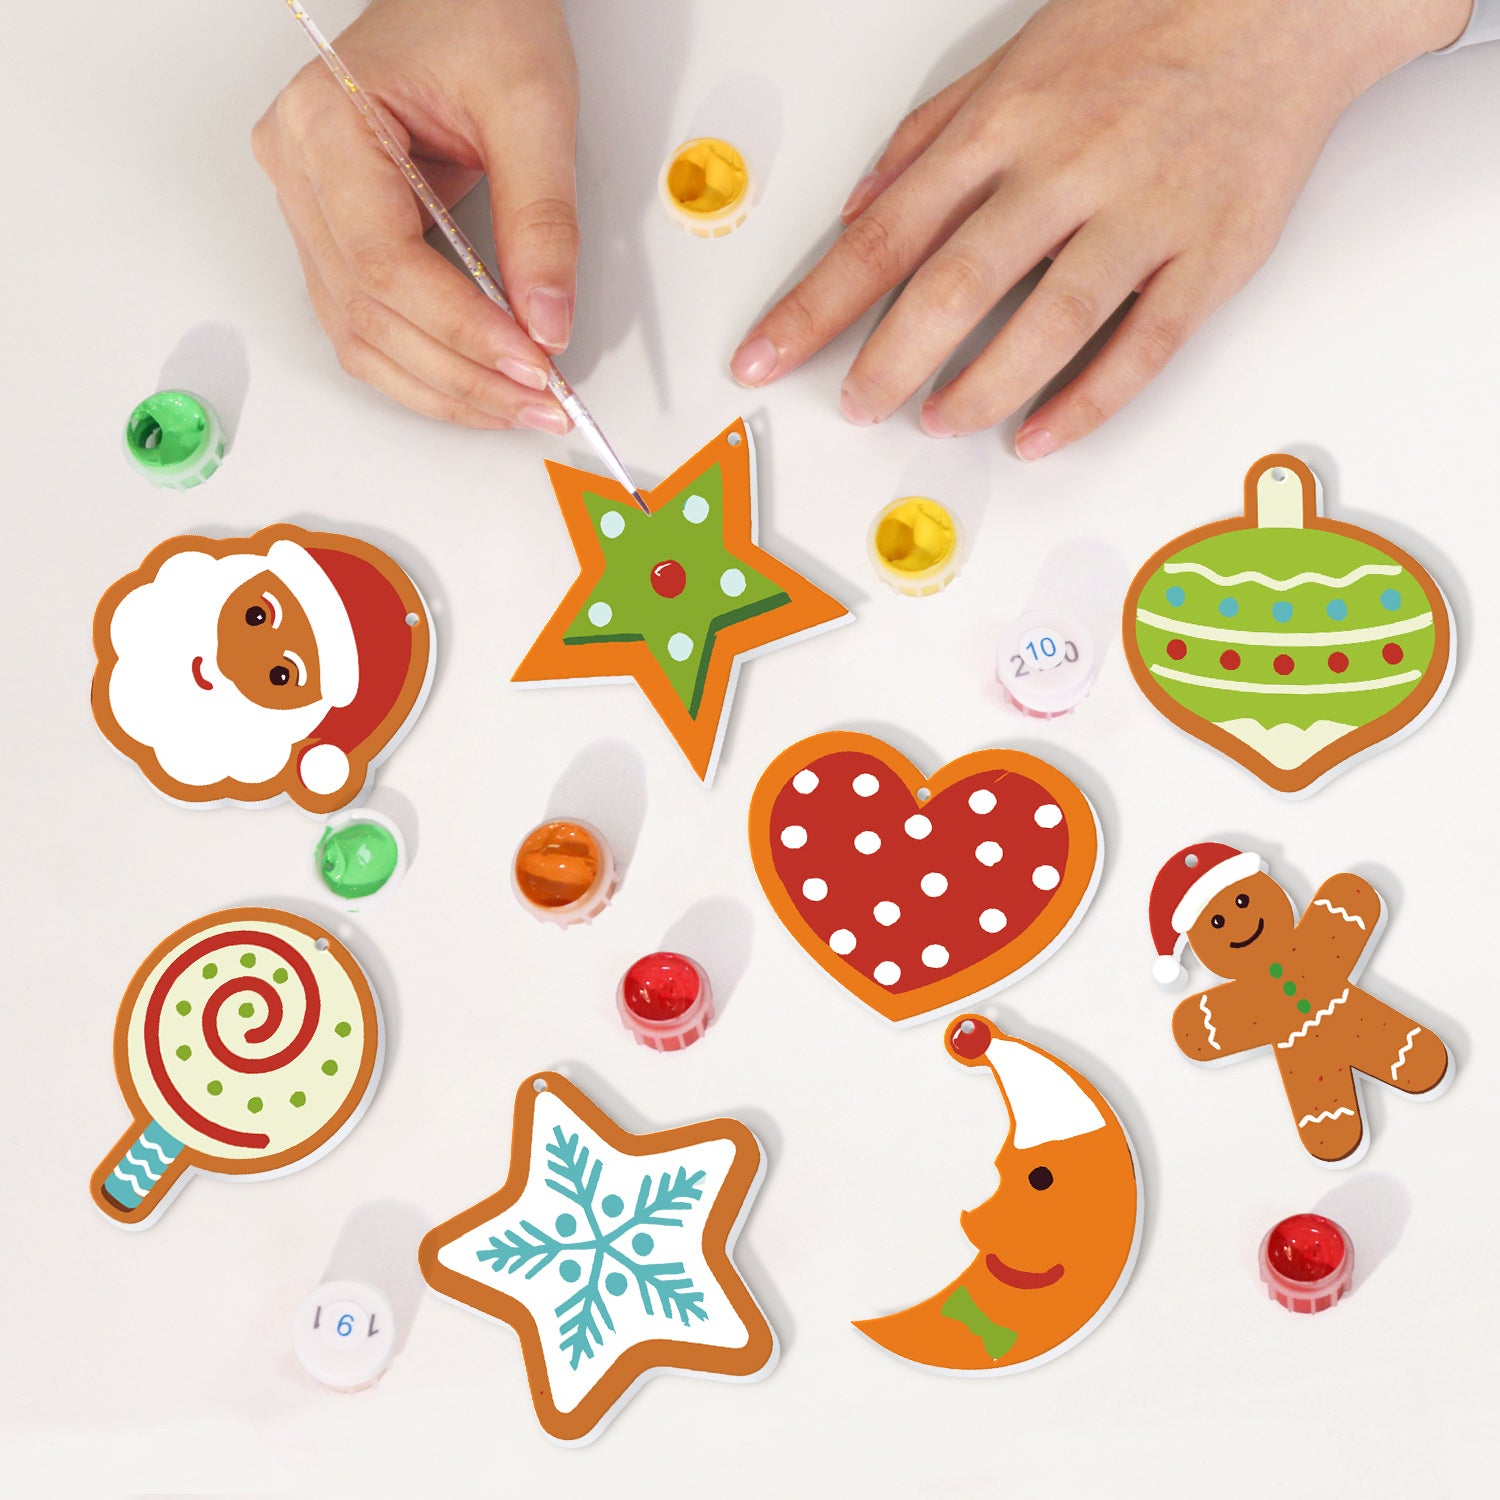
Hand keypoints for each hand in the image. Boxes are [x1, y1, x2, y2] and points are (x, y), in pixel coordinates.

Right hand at [253, 0, 577, 430]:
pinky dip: (428, 367)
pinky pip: (369, 326)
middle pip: (370, 314)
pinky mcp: (336, 236)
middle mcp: (298, 170)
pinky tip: (482, 385)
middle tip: (541, 403)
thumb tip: (546, 322)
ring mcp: (308, 208)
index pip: (386, 264)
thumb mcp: (532, 107)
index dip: (461, 330)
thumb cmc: (481, 16)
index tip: (532, 364)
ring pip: (361, 337)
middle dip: (462, 375)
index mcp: (325, 124)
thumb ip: (542, 221)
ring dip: (445, 387)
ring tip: (520, 405)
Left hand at [730, 0, 1470, 457]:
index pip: (885, 236)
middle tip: (855, 407)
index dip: (815, 307)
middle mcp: (1067, 170)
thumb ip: (928, 139)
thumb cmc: (1142, 24)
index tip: (764, 357)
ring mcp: (1143, 215)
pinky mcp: (1210, 255)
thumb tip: (856, 212)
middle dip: (888, 360)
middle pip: (954, 286)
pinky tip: (1037, 435)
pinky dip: (1085, 402)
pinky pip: (1141, 347)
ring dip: (981, 389)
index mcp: (1005, 124)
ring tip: (938, 422)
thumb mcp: (1012, 59)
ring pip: (1048, 324)